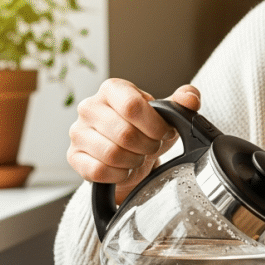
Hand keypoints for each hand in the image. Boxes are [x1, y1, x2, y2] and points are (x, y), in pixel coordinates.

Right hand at [67, 78, 200, 202]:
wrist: (129, 154)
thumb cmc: (146, 130)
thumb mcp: (166, 115)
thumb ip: (183, 102)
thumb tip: (190, 98)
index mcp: (113, 89)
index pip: (133, 106)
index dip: (155, 125)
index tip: (163, 133)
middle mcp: (89, 107)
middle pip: (124, 133)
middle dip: (147, 146)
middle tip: (152, 147)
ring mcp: (78, 132)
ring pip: (112, 154)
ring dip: (134, 161)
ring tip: (138, 157)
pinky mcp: (74, 156)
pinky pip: (99, 171)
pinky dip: (120, 175)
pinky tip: (125, 169)